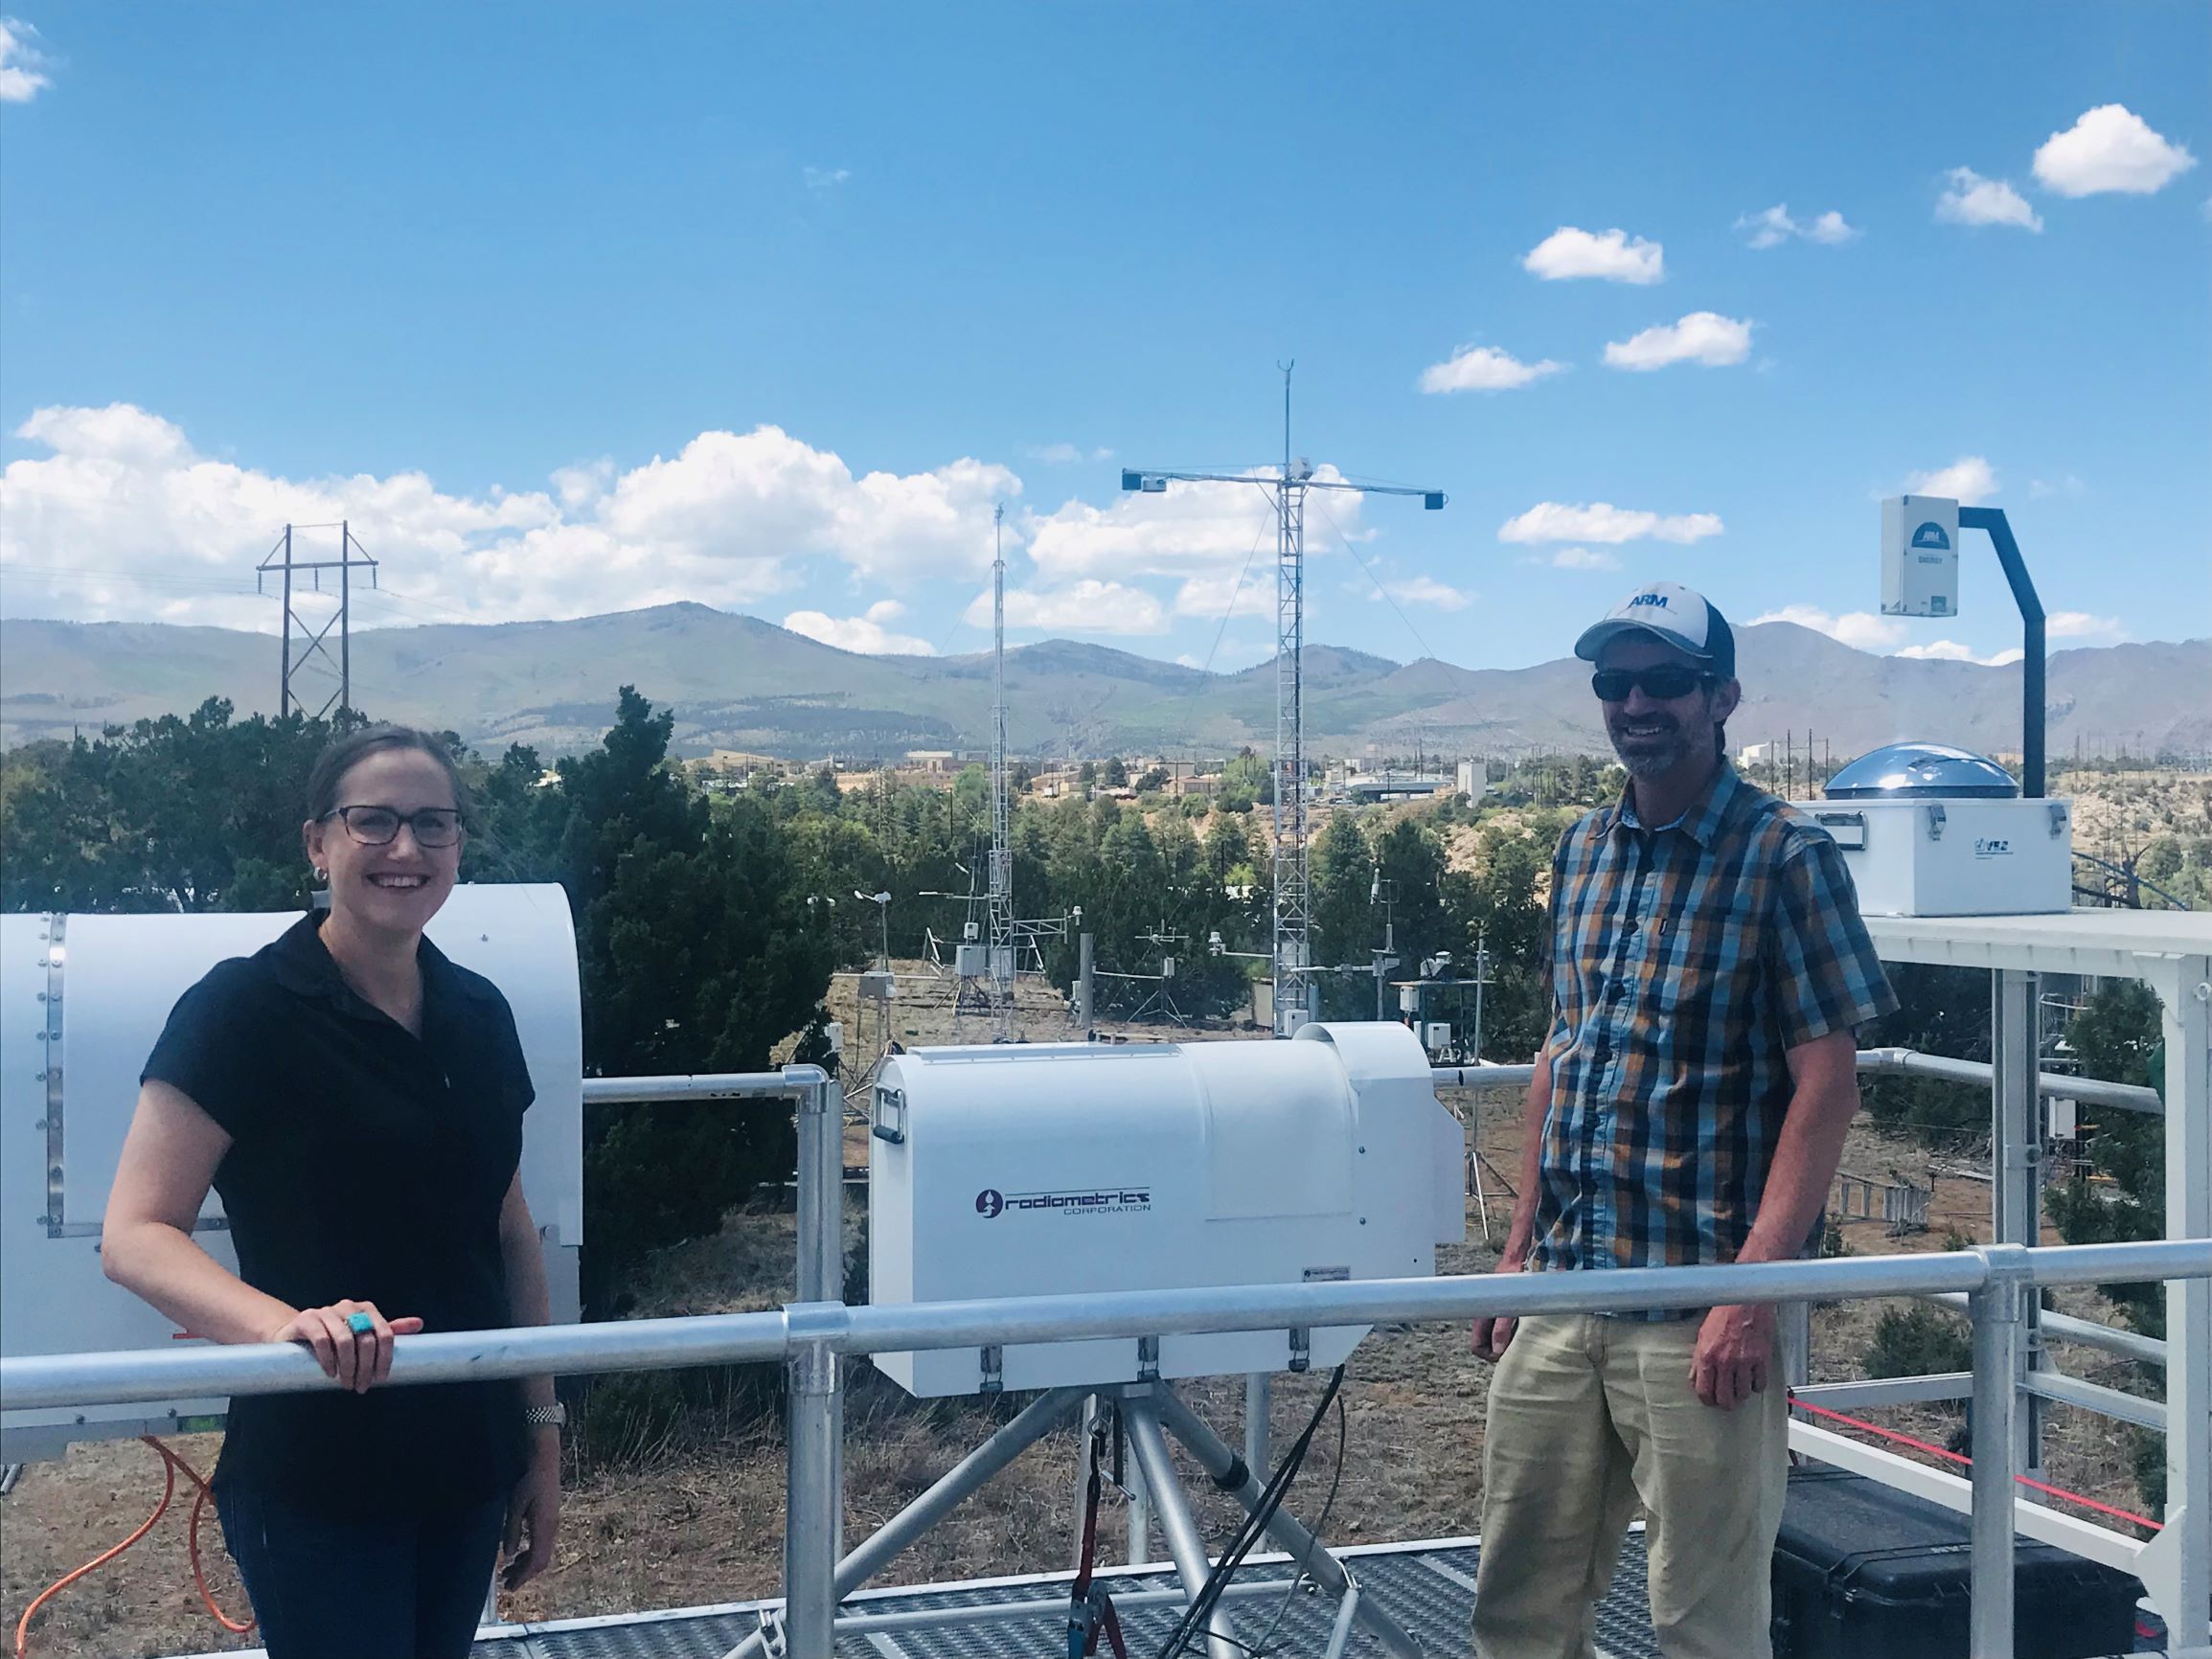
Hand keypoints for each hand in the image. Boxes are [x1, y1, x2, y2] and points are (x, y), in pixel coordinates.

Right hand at [268, 1300, 423, 1393]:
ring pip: (345, 1340)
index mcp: (366, 1309)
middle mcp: (348, 1306)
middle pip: (366, 1339)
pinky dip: (329, 1359)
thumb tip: (419, 1323)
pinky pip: (321, 1340)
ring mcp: (325, 1311)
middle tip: (362, 1387)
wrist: (296, 1335)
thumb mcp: (362, 1335)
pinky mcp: (306, 1319)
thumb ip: (388, 1330)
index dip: (385, 1358)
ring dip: (348, 1367)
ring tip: (347, 1384)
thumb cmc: (336, 1338)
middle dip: (366, 1367)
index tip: (381, 1379)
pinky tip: (331, 1373)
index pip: (385, 1333)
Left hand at [502, 1436, 561, 1590]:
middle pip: (542, 1560)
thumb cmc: (528, 1479)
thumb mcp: (515, 1505)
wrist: (545, 1457)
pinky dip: (531, 1551)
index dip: (523, 1577)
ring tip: (508, 1570)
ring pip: (543, 1551)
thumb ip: (511, 1531)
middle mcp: (552, 1527)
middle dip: (524, 1574)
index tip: (509, 1588)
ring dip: (527, 1563)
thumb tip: (508, 1555)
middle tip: (506, 1583)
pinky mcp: (550, 1515)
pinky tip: (518, 1550)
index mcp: (544, 1526)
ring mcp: (553, 1521)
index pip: (536, 1560)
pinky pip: (543, 1541)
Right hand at [1470, 1250, 1523, 1362]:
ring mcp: (1495, 1314)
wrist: (1517, 1260)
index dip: (1488, 1355)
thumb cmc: (1511, 1281)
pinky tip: (1525, 1327)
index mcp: (1481, 1319)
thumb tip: (1497, 1350)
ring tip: (1521, 1337)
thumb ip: (1502, 1328)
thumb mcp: (1508, 1306)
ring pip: (1496, 1337)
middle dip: (1498, 1350)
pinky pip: (1504, 1328)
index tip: (1504, 1354)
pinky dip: (1512, 1332)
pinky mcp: (1505, 1309)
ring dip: (1506, 1341)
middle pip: (1486, 1344)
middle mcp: (1486, 1318)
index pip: (1476, 1347)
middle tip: (1515, 1349)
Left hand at [1691, 1302, 1773, 1409]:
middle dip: (1725, 1403)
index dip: (1707, 1400)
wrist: (1745, 1300)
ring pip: (1743, 1394)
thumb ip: (1698, 1358)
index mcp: (1706, 1356)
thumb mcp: (1702, 1334)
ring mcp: (1743, 1362)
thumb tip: (1695, 1378)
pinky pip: (1760, 1385)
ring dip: (1741, 1394)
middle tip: (1727, 1399)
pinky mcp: (1761, 1360)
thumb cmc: (1723, 1313)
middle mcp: (1724, 1362)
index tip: (1711, 1401)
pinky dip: (1757, 1385)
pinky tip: (1754, 1378)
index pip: (1704, 1391)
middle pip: (1725, 1398)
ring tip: (1740, 1386)